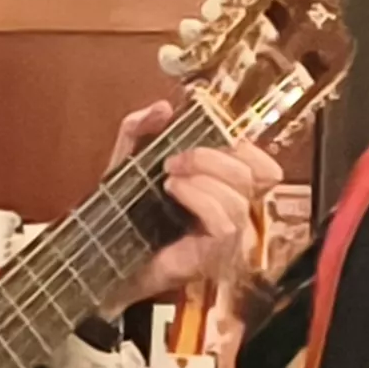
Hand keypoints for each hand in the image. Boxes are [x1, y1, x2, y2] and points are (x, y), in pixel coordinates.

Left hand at [107, 100, 281, 309]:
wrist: (102, 259)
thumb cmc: (122, 216)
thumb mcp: (127, 163)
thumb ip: (139, 131)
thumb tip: (162, 108)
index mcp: (224, 193)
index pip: (266, 170)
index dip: (248, 149)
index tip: (212, 141)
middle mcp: (233, 215)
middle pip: (255, 175)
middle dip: (212, 157)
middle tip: (174, 162)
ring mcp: (228, 240)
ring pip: (239, 197)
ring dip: (202, 178)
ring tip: (169, 181)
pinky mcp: (215, 258)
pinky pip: (225, 223)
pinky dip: (199, 198)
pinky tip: (174, 193)